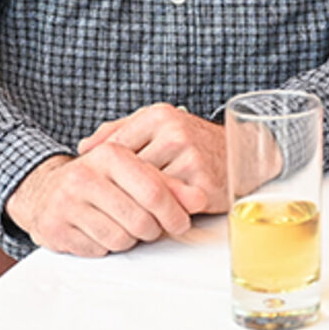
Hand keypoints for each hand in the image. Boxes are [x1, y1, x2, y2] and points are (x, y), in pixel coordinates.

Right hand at [4, 147, 205, 257]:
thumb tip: (199, 200)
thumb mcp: (133, 171)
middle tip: (151, 227)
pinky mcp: (55, 228)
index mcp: (110, 154)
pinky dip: (105, 246)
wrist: (45, 190)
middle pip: (139, 220)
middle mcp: (85, 175)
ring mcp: (66, 203)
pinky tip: (99, 230)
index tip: (182, 221)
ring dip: (129, 239)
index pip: (153, 190)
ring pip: (120, 239)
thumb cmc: (98, 180)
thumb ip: (169, 183)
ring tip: (122, 224)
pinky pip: (98, 250)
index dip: (173, 211)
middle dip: (153, 229)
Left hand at [80, 103, 230, 213]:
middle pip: (129, 173)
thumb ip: (120, 130)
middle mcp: (174, 133)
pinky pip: (167, 206)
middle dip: (123, 191)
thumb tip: (84, 147)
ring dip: (141, 204)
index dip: (107, 173)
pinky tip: (161, 214)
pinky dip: (161, 213)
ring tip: (139, 210)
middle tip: (118, 204)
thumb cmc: (196, 141)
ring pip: (146, 192)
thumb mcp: (159, 124)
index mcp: (159, 115)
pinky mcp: (202, 184)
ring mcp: (190, 158)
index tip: (104, 186)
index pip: (115, 149)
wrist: (244, 152)